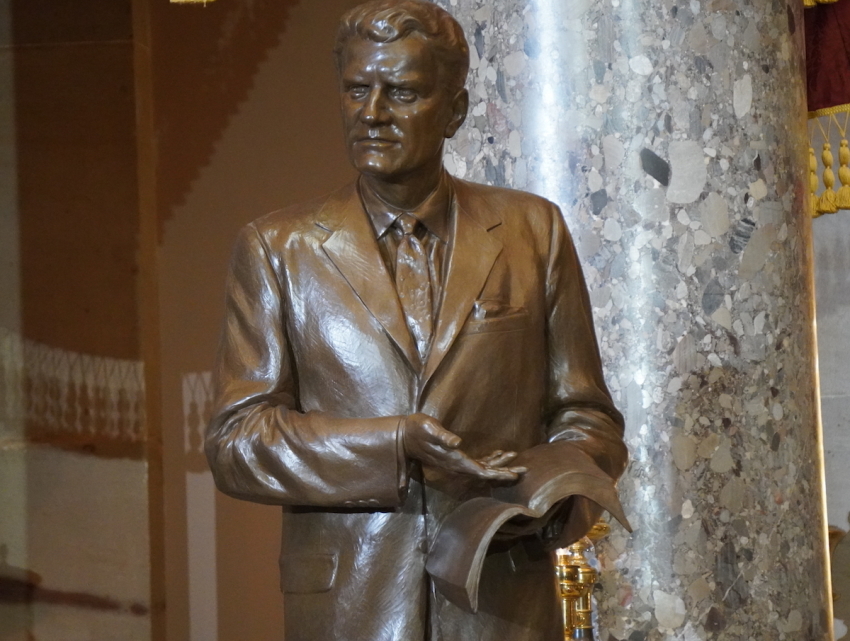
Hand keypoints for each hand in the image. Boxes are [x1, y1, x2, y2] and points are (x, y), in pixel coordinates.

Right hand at [401, 413, 525, 481]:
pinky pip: (477, 462)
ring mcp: (457, 462)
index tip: (513, 475)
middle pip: (485, 473)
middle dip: (504, 472)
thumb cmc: (417, 429)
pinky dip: (490, 460)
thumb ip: (442, 437)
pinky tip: (500, 454)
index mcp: (454, 460)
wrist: (405, 436)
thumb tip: (456, 443)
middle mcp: (458, 465)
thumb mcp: (429, 429)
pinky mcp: (455, 457)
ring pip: (483, 468)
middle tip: (524, 470)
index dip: (498, 473)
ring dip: (500, 466)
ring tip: (517, 461)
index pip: (480, 471)